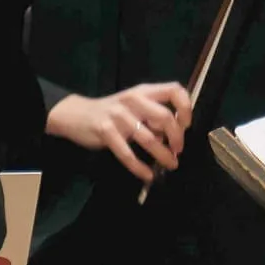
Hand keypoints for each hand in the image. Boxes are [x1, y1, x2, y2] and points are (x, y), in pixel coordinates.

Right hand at [46, 83, 192, 184]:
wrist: (77, 114)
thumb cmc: (112, 112)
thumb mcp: (134, 107)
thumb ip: (153, 117)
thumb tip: (173, 137)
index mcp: (143, 91)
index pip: (174, 90)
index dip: (185, 107)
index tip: (186, 125)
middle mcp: (133, 100)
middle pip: (165, 116)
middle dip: (177, 137)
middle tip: (179, 150)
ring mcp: (119, 115)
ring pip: (149, 138)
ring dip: (163, 155)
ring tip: (171, 165)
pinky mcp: (106, 131)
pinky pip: (127, 153)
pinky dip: (140, 167)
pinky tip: (147, 175)